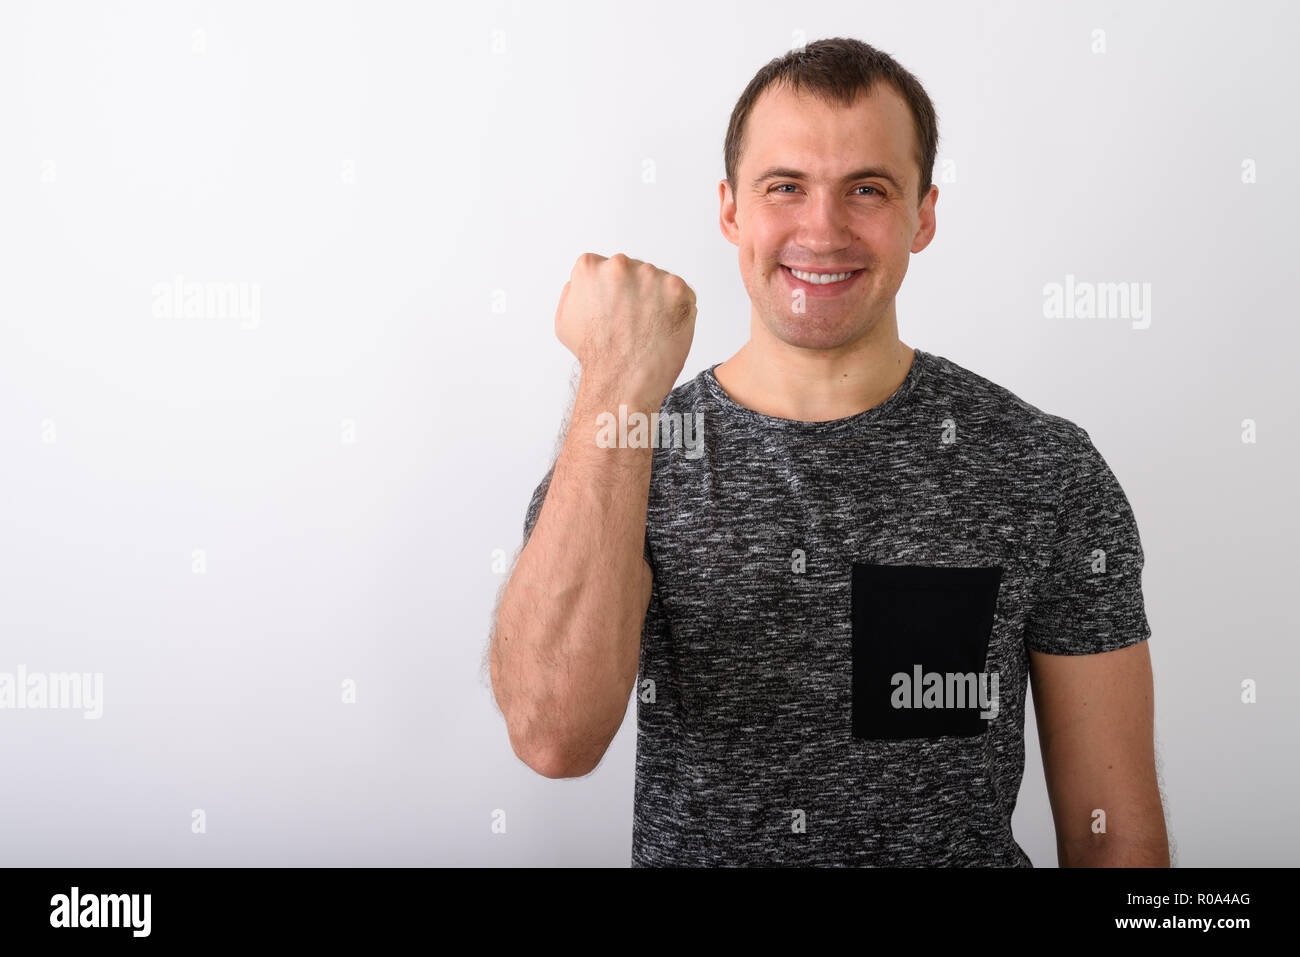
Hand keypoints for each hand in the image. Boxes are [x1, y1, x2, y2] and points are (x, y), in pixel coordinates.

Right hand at [554, 252, 696, 406]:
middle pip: (634, 272)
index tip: (614, 312)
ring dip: (657, 300)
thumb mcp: (565, 320)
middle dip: (636, 293)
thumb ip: (574, 291)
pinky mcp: (677, 288)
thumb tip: (586, 281)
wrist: (621, 381)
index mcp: (589, 266)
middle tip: (632, 324)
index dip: (612, 293)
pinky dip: (677, 309)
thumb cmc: (594, 355)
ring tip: (648, 330)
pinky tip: (664, 329)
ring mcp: (650, 275)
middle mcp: (619, 264)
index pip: (605, 268)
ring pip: (658, 282)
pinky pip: (682, 293)